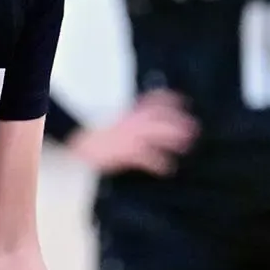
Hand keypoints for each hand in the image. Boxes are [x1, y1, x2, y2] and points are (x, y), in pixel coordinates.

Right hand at [69, 90, 197, 175]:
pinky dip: (159, 163)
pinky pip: (147, 158)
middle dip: (178, 121)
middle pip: (160, 118)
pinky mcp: (126, 153)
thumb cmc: (88, 135)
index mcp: (127, 113)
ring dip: (174, 139)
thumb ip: (124, 120)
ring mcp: (129, 136)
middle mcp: (131, 122)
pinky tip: (167, 169)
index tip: (183, 100)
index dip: (169, 100)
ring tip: (187, 145)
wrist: (75, 144)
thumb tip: (132, 120)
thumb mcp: (107, 122)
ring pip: (157, 134)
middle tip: (194, 127)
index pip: (152, 101)